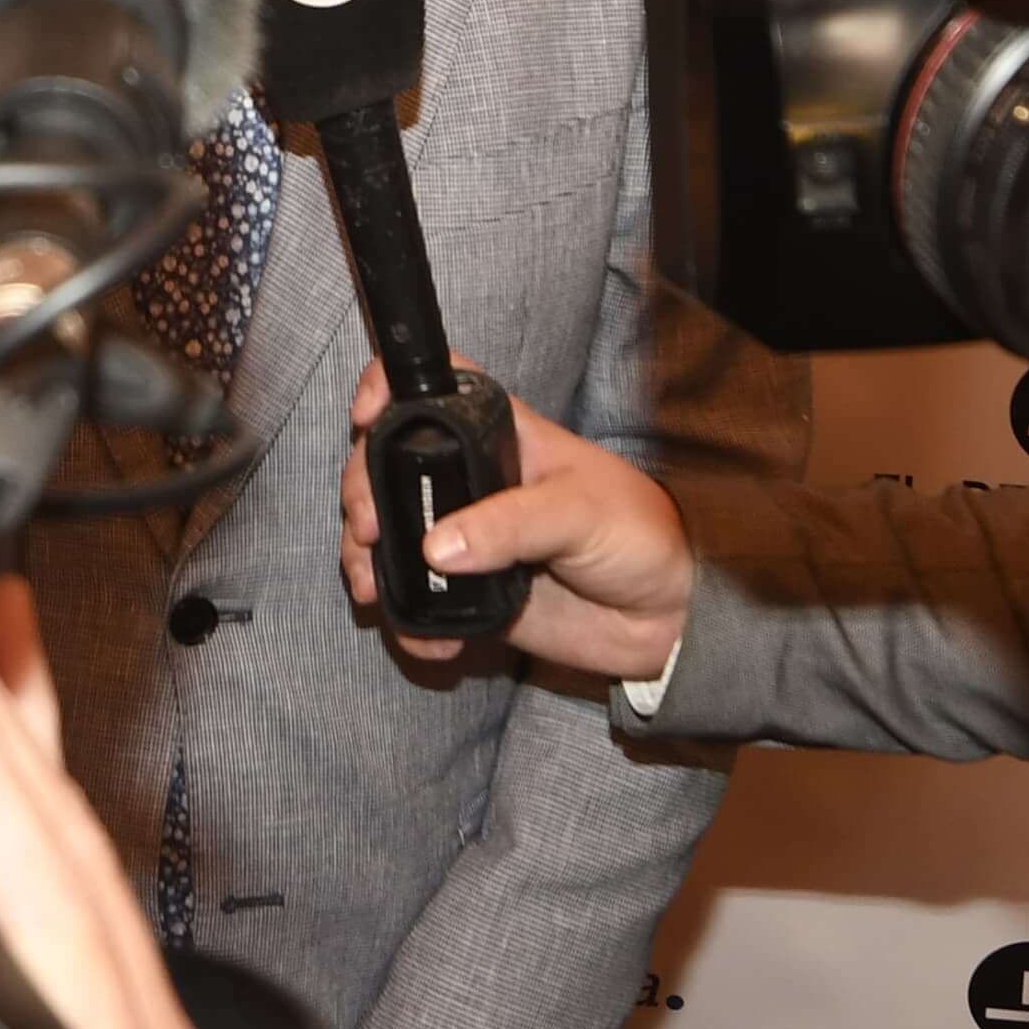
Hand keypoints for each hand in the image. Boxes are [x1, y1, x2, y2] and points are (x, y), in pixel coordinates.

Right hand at [337, 359, 690, 680]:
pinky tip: (430, 640)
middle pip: (389, 464)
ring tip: (371, 588)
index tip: (365, 418)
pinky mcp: (472, 594)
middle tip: (367, 530)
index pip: (434, 387)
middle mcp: (474, 482)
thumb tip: (435, 548)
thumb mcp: (580, 511)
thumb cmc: (638, 533)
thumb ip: (510, 525)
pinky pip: (420, 605)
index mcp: (502, 436)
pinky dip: (409, 623)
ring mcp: (468, 539)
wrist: (668, 616)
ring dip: (367, 560)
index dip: (390, 388)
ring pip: (391, 535)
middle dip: (361, 491)